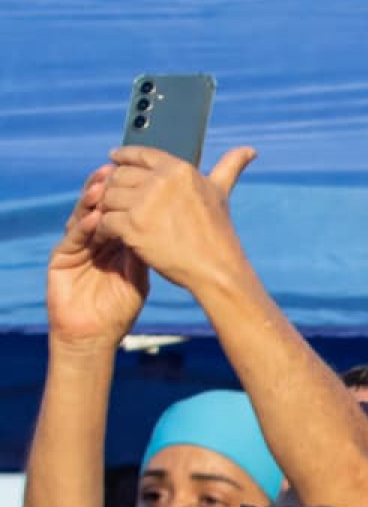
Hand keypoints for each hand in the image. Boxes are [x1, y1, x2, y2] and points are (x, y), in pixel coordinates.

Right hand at [46, 165, 148, 353]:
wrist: (96, 335)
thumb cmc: (120, 308)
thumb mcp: (140, 274)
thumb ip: (147, 250)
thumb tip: (166, 222)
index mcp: (113, 241)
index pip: (120, 210)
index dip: (128, 194)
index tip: (143, 177)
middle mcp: (94, 239)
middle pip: (100, 207)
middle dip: (108, 189)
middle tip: (119, 171)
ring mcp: (76, 247)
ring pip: (83, 217)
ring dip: (93, 202)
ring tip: (103, 187)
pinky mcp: (61, 258)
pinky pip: (73, 239)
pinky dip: (83, 228)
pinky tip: (93, 219)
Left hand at [95, 146, 255, 292]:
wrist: (215, 269)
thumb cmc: (218, 233)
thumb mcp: (221, 194)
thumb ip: (229, 167)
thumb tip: (250, 150)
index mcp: (180, 169)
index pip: (140, 154)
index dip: (124, 155)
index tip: (114, 158)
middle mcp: (161, 181)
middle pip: (119, 175)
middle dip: (114, 188)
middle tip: (113, 200)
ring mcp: (145, 203)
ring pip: (108, 197)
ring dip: (107, 209)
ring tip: (111, 220)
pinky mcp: (132, 226)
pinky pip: (104, 220)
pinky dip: (104, 229)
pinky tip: (110, 236)